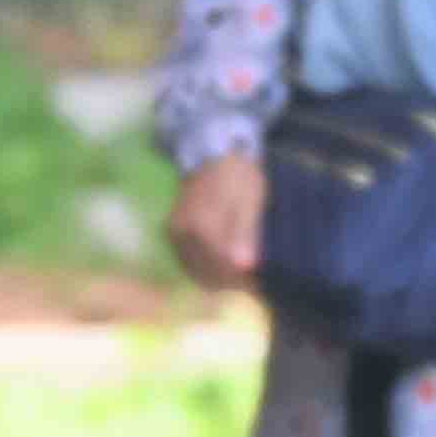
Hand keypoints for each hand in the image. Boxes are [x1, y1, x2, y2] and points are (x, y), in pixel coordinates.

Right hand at [167, 150, 266, 293]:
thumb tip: (246, 267)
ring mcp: (176, 233)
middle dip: (231, 284)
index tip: (261, 285)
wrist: (212, 151)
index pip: (223, 270)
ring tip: (240, 278)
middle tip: (254, 285)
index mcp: (203, 228)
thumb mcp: (250, 201)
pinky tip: (222, 268)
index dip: (243, 282)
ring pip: (195, 270)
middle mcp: (184, 234)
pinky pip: (188, 260)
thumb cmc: (237, 175)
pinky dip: (204, 268)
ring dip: (217, 279)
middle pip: (207, 274)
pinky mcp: (174, 230)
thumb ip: (246, 234)